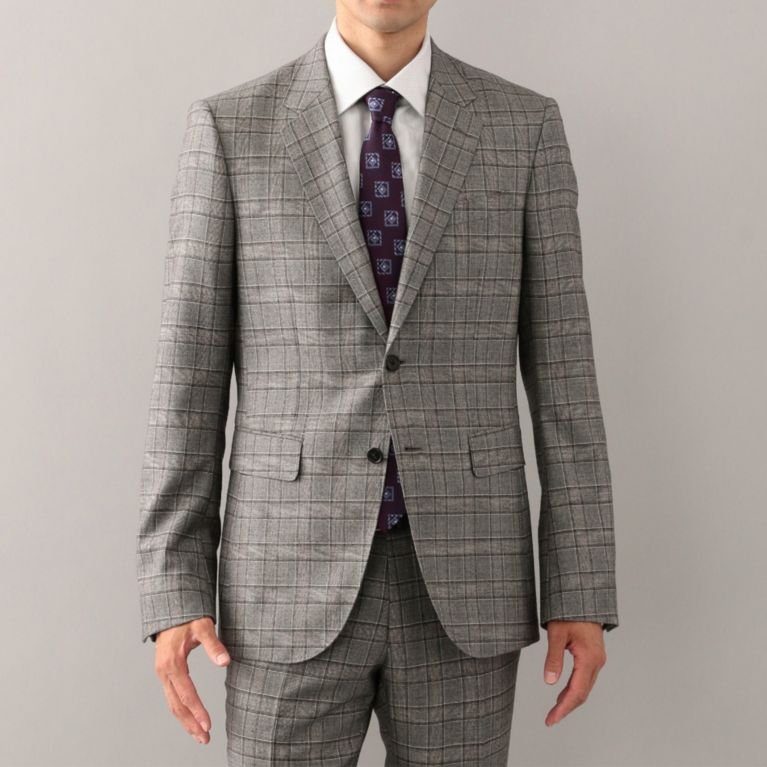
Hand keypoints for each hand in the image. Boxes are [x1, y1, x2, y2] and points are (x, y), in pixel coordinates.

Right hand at [154, 617, 230, 743]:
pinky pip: (171, 697)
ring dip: (185, 721)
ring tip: (200, 735)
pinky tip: (191, 719)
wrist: (171, 609)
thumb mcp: (203, 626)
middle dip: (191, 724)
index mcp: (172, 662)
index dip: (198, 711)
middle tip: (205, 738)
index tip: (209, 725)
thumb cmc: (188, 616)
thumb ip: (214, 644)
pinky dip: (181, 711)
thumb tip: (225, 662)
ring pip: (172, 704)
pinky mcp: (165, 673)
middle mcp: (164, 671)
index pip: (187, 693)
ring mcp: (162, 673)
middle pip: (177, 705)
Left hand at [542, 620, 605, 726]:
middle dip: (566, 708)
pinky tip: (563, 692)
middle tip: (550, 719)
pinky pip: (586, 679)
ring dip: (570, 700)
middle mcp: (597, 662)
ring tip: (554, 710)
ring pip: (585, 687)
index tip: (551, 719)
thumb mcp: (556, 634)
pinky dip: (574, 689)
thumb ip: (553, 658)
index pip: (576, 692)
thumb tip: (549, 682)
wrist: (584, 598)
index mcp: (589, 658)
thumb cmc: (569, 613)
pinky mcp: (595, 656)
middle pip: (582, 693)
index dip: (563, 708)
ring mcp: (598, 660)